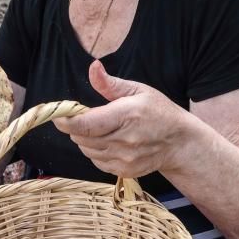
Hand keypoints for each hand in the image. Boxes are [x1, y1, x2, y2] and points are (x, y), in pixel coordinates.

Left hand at [52, 60, 190, 178]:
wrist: (179, 143)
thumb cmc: (159, 112)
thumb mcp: (138, 90)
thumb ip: (110, 83)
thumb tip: (93, 67)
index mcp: (126, 115)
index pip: (86, 124)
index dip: (66, 121)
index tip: (58, 115)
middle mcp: (124, 140)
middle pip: (81, 137)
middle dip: (77, 127)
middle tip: (87, 117)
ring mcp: (124, 158)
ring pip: (86, 150)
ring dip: (86, 139)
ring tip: (102, 129)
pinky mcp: (123, 171)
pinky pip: (97, 161)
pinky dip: (96, 151)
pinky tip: (110, 142)